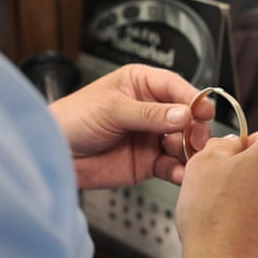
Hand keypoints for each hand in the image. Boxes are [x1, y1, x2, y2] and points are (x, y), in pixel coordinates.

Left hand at [49, 64, 213, 188]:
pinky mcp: (150, 162)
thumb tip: (183, 114)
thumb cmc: (72, 120)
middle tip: (195, 140)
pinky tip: (180, 173)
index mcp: (142, 85)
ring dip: (189, 151)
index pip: (176, 88)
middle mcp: (153, 110)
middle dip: (194, 129)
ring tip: (188, 158)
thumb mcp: (111, 110)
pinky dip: (180, 171)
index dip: (193, 99)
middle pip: (187, 117)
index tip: (204, 111)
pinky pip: (172, 166)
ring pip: (183, 142)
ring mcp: (153, 136)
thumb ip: (149, 114)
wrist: (53, 156)